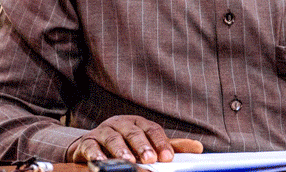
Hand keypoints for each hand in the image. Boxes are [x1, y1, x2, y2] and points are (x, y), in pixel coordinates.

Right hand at [66, 115, 202, 162]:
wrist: (90, 146)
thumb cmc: (125, 145)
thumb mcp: (148, 144)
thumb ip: (170, 146)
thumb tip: (198, 147)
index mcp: (138, 123)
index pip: (152, 130)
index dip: (161, 142)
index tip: (168, 157)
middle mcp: (121, 124)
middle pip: (133, 132)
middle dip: (142, 146)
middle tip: (150, 159)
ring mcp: (103, 131)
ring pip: (112, 138)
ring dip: (120, 150)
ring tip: (128, 161)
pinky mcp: (86, 142)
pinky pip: (90, 146)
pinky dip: (95, 153)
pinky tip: (100, 161)